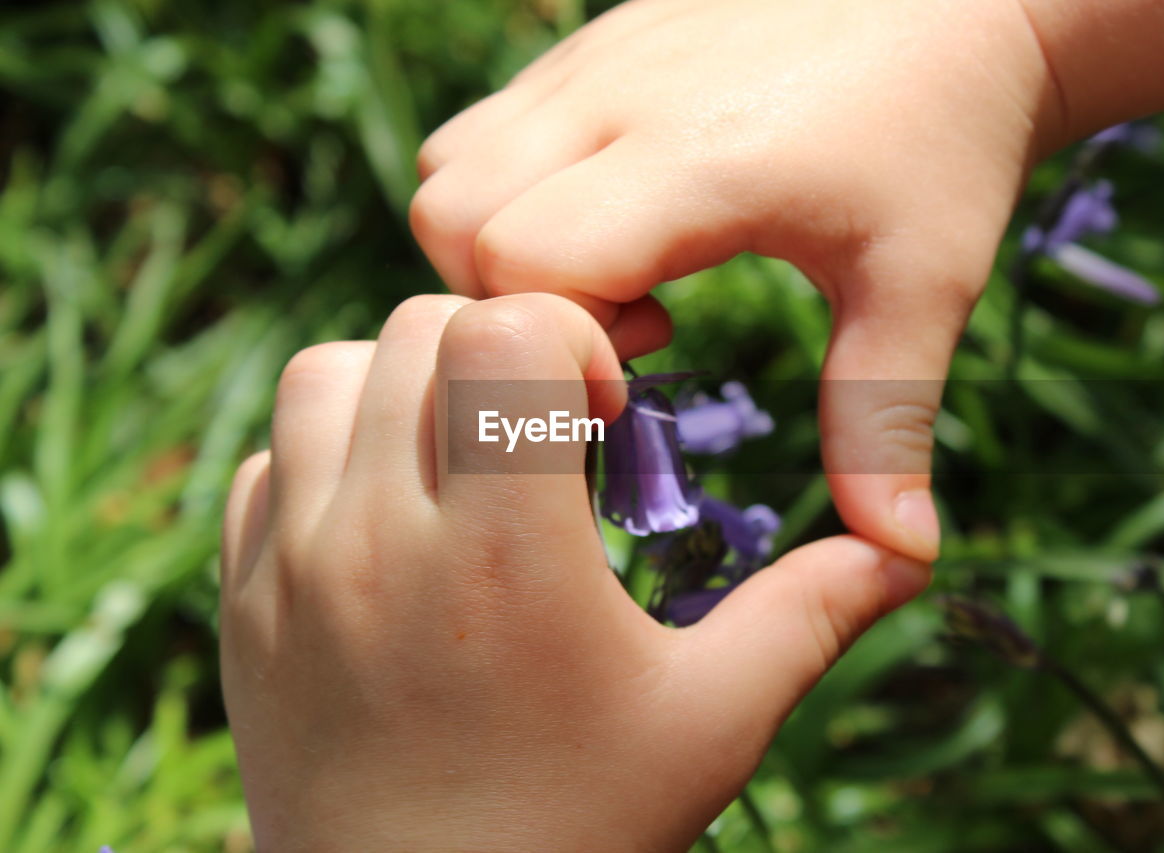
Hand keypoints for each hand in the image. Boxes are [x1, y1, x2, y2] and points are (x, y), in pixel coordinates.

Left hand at [220, 293, 929, 851]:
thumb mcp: (712, 723)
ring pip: (324, 376)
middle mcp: (377, 538)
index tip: (599, 409)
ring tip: (464, 461)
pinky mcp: (244, 603)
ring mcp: (291, 569)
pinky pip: (271, 462)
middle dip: (496, 350)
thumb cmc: (577, 832)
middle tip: (545, 432)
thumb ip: (809, 616)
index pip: (502, 328)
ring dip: (403, 387)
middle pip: (416, 328)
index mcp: (504, 554)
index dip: (566, 335)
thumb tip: (912, 549)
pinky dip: (331, 453)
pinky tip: (394, 518)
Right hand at [410, 0, 1061, 562]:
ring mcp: (594, 59)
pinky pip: (484, 132)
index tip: (649, 361)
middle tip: (628, 324)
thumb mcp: (926, 287)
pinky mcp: (593, 44)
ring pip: (449, 171)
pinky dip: (510, 196)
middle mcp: (619, 97)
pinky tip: (611, 220)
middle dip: (511, 308)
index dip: (558, 345)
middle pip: (452, 222)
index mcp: (701, 163)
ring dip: (497, 249)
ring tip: (614, 272)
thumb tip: (901, 554)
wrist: (960, 0)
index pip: (522, 263)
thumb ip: (886, 417)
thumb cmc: (947, 141)